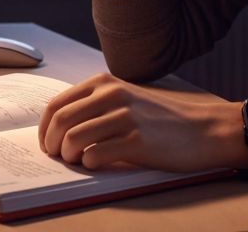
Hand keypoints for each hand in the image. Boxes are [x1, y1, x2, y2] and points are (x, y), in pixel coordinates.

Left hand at [38, 73, 247, 172]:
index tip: (47, 143)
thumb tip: (60, 128)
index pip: (56, 103)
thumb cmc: (163, 119)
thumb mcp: (127, 99)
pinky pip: (94, 155)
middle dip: (51, 144)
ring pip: (73, 139)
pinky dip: (89, 164)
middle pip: (59, 121)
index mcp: (105, 83)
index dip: (44, 128)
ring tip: (78, 162)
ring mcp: (123, 117)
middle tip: (58, 157)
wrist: (203, 130)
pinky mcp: (135, 141)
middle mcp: (111, 95)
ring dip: (69, 156)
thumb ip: (97, 105)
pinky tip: (98, 164)